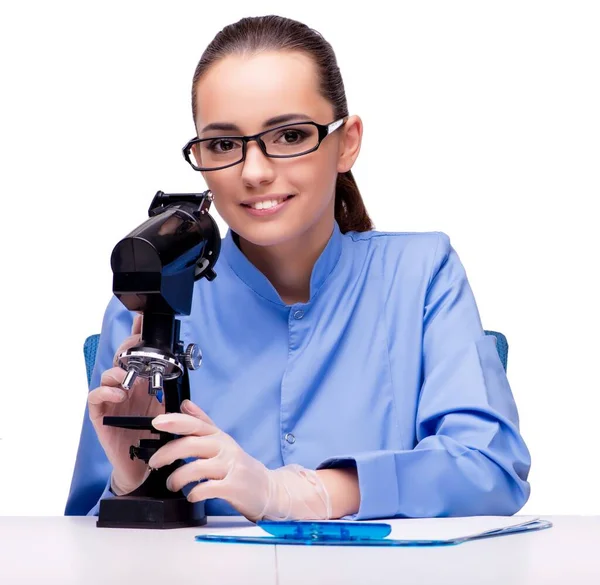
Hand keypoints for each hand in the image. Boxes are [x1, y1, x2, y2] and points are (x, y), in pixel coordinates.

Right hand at [88, 314, 164, 494]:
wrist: (143, 466)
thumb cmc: (154, 438)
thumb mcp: (168, 410)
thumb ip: (171, 393)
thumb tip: (181, 374)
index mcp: (142, 385)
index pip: (138, 356)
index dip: (138, 337)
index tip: (142, 320)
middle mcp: (126, 389)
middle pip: (121, 359)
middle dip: (127, 348)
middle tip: (135, 346)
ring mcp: (111, 401)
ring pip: (106, 375)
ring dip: (116, 371)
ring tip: (127, 377)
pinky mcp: (100, 416)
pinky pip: (95, 398)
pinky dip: (105, 392)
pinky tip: (118, 394)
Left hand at [148, 400, 331, 521]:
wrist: (268, 489)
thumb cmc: (240, 466)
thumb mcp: (223, 440)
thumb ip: (203, 422)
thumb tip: (185, 404)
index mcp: (219, 437)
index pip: (195, 424)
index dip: (175, 421)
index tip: (157, 422)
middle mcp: (225, 448)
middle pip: (191, 445)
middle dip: (167, 453)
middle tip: (154, 463)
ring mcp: (231, 467)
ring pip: (196, 468)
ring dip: (177, 477)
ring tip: (172, 484)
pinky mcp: (234, 487)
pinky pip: (208, 488)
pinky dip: (194, 492)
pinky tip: (191, 495)